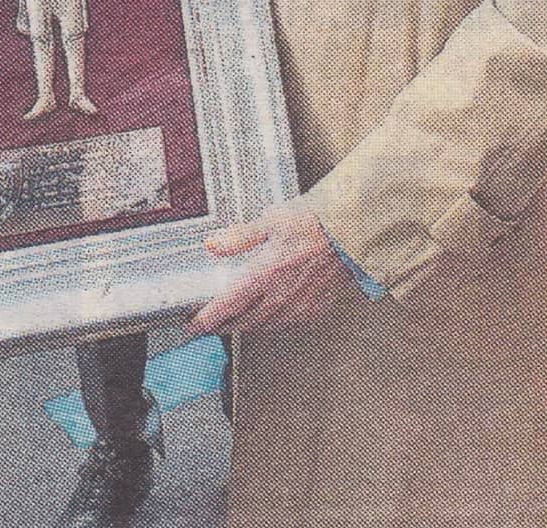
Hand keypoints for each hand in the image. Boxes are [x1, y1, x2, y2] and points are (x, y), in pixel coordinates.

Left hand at [187, 201, 357, 336]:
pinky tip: (271, 319)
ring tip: (236, 323)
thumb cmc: (315, 222)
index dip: (208, 318)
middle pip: (244, 321)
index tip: (195, 325)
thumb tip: (213, 245)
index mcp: (266, 275)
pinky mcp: (317, 306)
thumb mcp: (270, 221)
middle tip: (211, 326)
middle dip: (224, 326)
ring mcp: (300, 304)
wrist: (351, 231)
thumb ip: (239, 237)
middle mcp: (281, 295)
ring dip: (247, 327)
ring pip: (266, 326)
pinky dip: (273, 324)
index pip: (228, 305)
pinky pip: (289, 324)